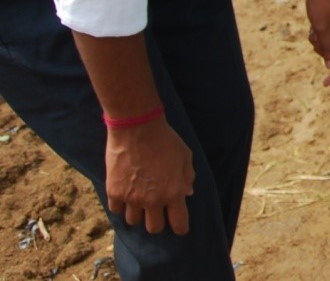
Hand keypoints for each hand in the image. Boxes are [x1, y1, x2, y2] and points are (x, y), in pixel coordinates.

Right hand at [105, 117, 195, 234]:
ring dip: (138, 214)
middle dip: (157, 222)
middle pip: (154, 228)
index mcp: (174, 192)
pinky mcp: (114, 192)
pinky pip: (116, 210)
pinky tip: (125, 196)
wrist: (137, 128)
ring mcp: (132, 197)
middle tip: (157, 213)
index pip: (178, 223)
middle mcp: (153, 200)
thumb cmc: (165, 140)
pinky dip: (121, 206)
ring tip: (140, 202)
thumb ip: (187, 177)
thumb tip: (187, 194)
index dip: (180, 228)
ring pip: (133, 221)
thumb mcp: (185, 156)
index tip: (179, 228)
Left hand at [305, 0, 329, 85]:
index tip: (324, 84)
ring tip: (314, 28)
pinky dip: (318, 35)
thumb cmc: (322, 2)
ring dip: (319, 43)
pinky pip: (327, 38)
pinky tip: (313, 24)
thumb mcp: (321, 28)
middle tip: (315, 36)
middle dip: (323, 51)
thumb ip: (327, 48)